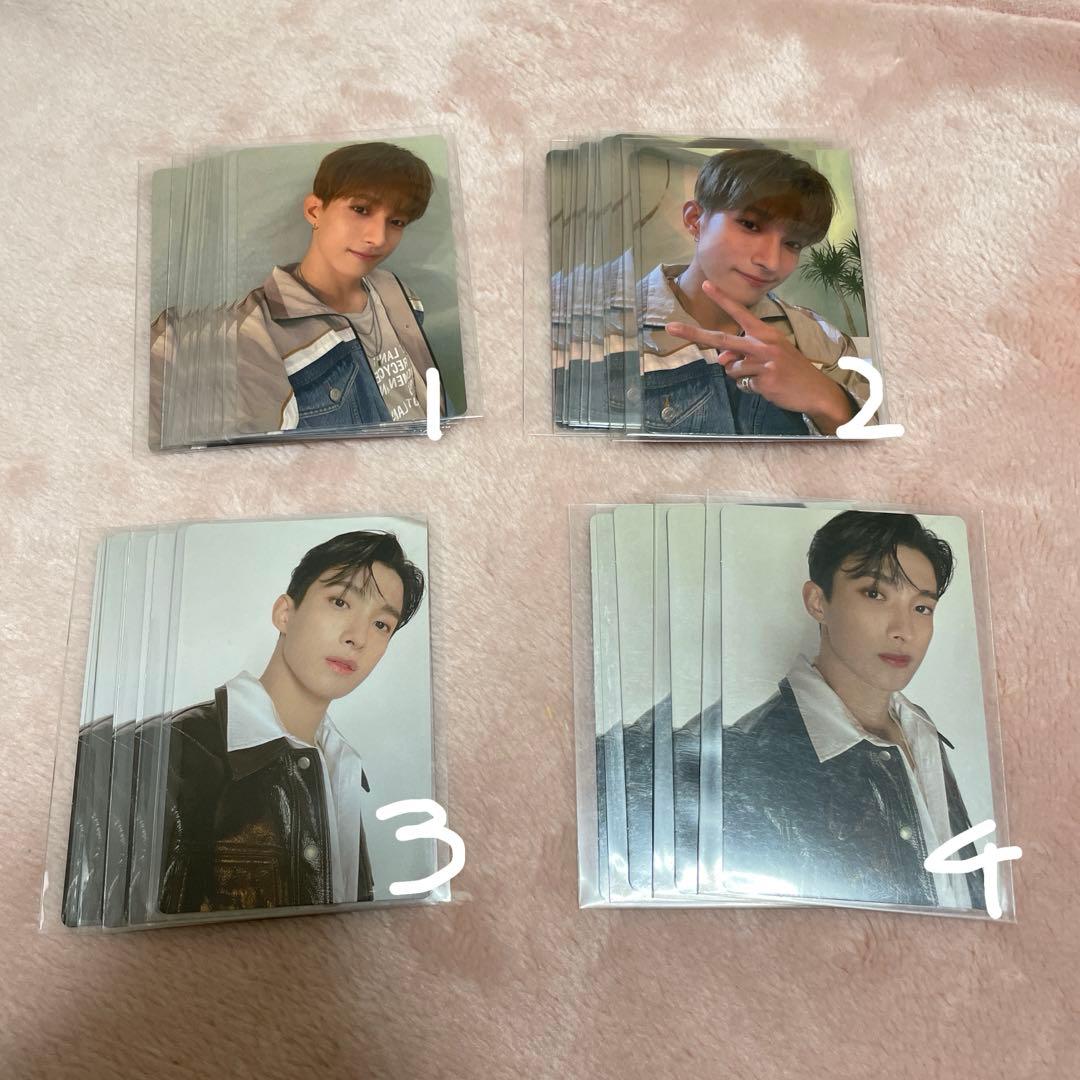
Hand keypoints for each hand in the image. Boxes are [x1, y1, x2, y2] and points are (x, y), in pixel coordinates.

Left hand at [666, 280, 854, 434]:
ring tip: (762, 377)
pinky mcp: (764, 379)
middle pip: (722, 339)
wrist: (814, 390)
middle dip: (694, 333)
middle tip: (670, 327)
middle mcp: (763, 343)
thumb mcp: (768, 357)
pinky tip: (768, 387)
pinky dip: (751, 389)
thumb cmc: (789, 370)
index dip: (723, 299)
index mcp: (765, 333)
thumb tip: (722, 361)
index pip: (740, 313)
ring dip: (740, 376)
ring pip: (730, 368)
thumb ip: (742, 355)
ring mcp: (764, 361)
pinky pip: (743, 385)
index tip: (707, 285)